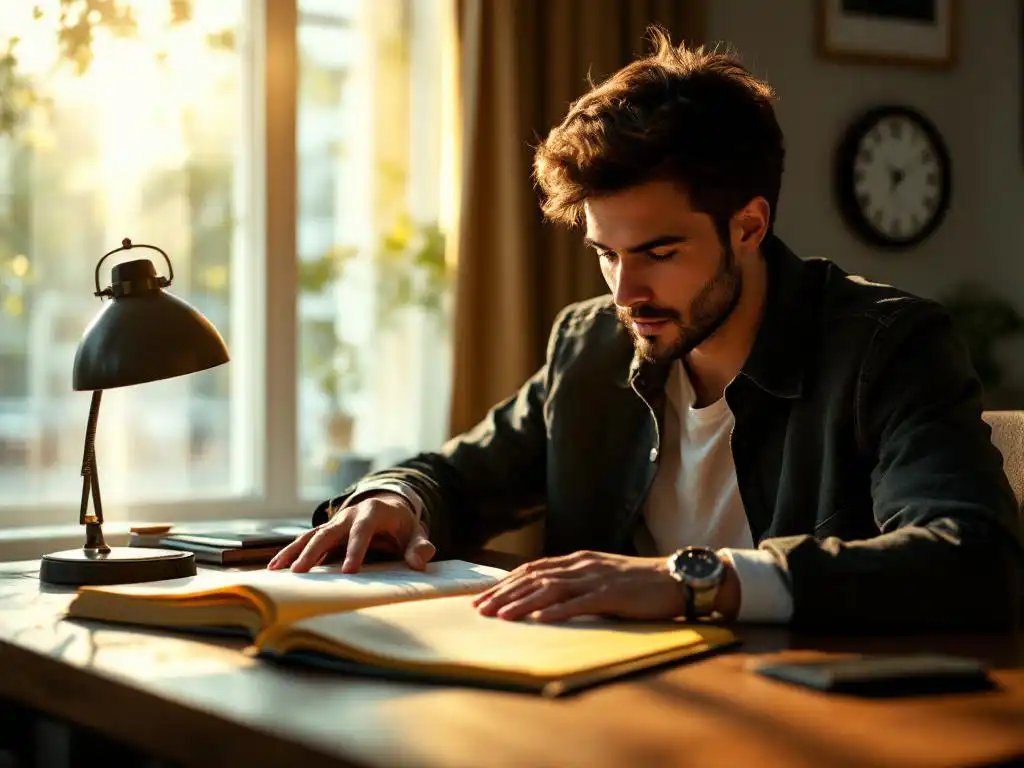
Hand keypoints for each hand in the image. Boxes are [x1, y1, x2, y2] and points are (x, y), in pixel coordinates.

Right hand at [267, 492, 434, 573]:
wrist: (389, 509)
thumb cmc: (402, 526)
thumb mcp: (414, 533)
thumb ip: (419, 546)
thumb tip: (420, 561)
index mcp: (373, 511)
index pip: (363, 529)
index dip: (356, 548)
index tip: (349, 571)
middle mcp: (349, 514)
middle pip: (329, 531)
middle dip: (314, 551)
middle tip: (301, 572)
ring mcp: (335, 522)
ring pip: (311, 535)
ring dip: (294, 551)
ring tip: (278, 570)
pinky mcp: (326, 531)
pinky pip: (305, 540)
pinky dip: (290, 552)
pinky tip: (275, 568)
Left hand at [472, 550, 687, 621]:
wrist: (676, 578)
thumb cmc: (639, 584)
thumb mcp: (601, 578)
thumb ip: (576, 583)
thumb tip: (546, 597)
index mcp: (578, 561)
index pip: (532, 569)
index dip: (505, 583)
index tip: (483, 598)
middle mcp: (582, 565)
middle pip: (534, 577)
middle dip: (504, 594)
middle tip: (479, 610)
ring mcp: (597, 578)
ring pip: (551, 589)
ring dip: (522, 603)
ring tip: (500, 616)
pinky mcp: (613, 594)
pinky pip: (581, 603)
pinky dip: (558, 611)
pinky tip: (540, 620)